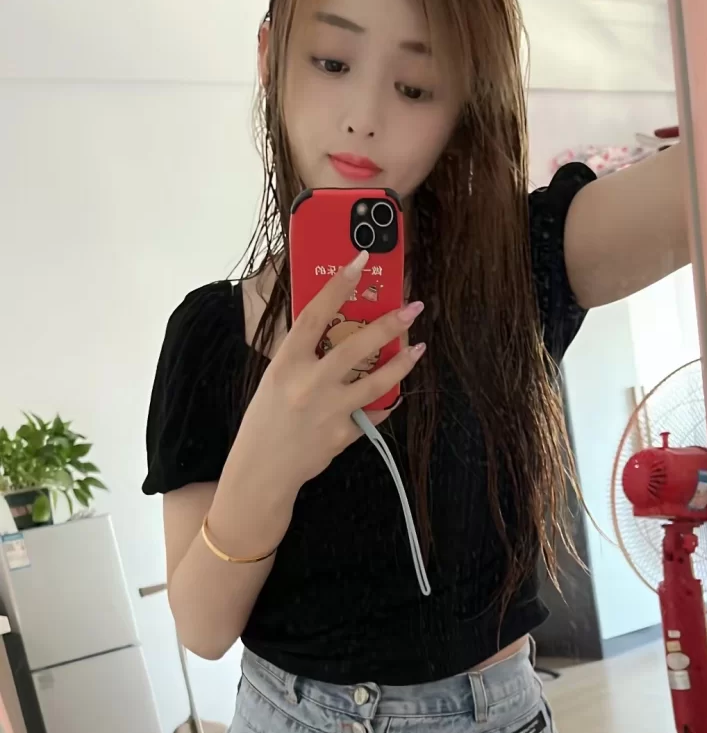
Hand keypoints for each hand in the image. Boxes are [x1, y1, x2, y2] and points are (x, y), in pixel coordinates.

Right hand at [238, 250, 424, 498]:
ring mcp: (329, 411)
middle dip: (389, 325)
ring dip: (402, 363)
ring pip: (377, 382)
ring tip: (418, 348)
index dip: (338, 285)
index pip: (315, 314)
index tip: (360, 262)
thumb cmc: (266, 420)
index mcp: (287, 364)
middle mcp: (309, 384)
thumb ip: (301, 354)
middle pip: (356, 346)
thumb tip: (330, 324)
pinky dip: (384, 403)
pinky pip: (373, 413)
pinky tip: (393, 393)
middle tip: (412, 309)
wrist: (263, 470)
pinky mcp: (343, 434)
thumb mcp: (275, 378)